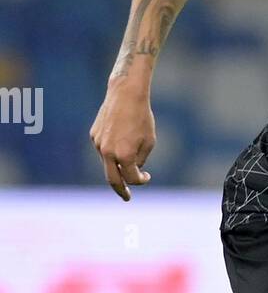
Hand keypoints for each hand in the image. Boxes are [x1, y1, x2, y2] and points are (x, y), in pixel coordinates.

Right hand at [89, 84, 154, 200]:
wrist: (125, 94)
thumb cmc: (142, 118)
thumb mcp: (148, 141)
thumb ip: (140, 160)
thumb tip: (131, 171)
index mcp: (123, 155)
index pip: (131, 178)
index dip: (141, 181)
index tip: (147, 177)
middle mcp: (107, 152)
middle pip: (112, 180)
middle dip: (120, 190)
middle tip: (126, 197)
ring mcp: (98, 144)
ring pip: (107, 163)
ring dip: (118, 166)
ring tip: (129, 159)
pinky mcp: (94, 135)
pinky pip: (104, 150)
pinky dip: (112, 152)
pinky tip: (121, 139)